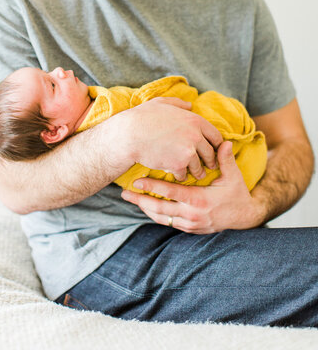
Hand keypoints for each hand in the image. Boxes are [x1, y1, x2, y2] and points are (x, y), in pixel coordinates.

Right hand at [117, 97, 222, 180]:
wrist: (130, 134)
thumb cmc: (143, 117)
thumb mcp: (162, 103)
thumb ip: (179, 104)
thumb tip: (190, 105)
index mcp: (195, 120)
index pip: (215, 136)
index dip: (216, 144)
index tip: (213, 150)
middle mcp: (195, 135)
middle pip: (210, 153)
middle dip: (209, 161)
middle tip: (207, 165)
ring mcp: (188, 151)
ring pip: (198, 167)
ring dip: (196, 171)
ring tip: (193, 173)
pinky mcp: (178, 164)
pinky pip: (184, 174)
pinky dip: (181, 176)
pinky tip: (177, 174)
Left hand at [121, 142, 265, 232]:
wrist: (245, 218)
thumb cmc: (237, 194)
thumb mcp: (234, 177)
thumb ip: (225, 160)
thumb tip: (224, 141)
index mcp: (199, 200)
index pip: (170, 193)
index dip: (152, 187)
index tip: (136, 181)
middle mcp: (192, 214)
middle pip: (159, 209)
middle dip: (140, 200)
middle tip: (124, 193)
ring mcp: (190, 224)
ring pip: (161, 218)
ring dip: (145, 208)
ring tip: (131, 199)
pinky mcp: (190, 228)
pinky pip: (168, 222)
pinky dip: (155, 215)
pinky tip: (146, 207)